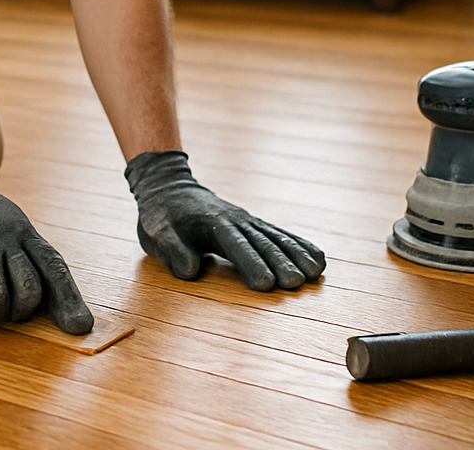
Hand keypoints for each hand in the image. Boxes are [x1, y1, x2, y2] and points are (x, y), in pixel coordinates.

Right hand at [0, 147, 94, 333]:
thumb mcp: (0, 220)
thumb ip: (20, 250)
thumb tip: (45, 296)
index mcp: (21, 228)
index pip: (53, 266)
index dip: (68, 299)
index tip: (79, 326)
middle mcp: (6, 237)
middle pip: (30, 291)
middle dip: (20, 312)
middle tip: (6, 312)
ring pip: (0, 301)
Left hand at [125, 150, 324, 290]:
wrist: (170, 188)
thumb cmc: (161, 217)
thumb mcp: (156, 233)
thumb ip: (172, 250)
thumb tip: (189, 271)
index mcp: (211, 224)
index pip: (234, 246)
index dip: (251, 264)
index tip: (267, 284)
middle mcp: (235, 220)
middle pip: (261, 242)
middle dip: (280, 262)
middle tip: (297, 283)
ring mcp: (247, 221)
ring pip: (276, 237)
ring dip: (296, 254)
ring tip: (316, 272)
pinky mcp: (253, 225)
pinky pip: (280, 234)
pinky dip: (299, 245)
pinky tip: (318, 258)